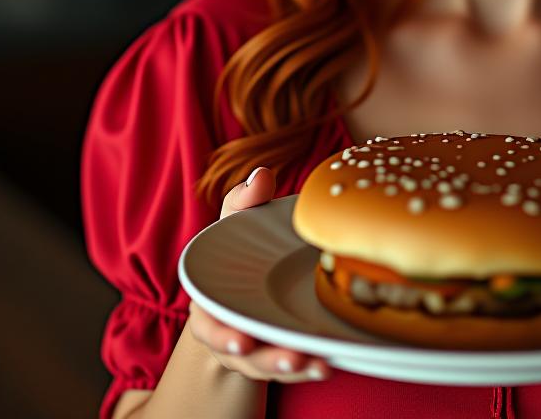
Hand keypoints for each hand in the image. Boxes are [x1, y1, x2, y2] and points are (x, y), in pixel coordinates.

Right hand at [187, 166, 331, 382]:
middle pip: (243, 354)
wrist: (252, 279)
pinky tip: (330, 362)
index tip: (241, 341)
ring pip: (271, 364)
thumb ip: (244, 202)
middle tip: (289, 358)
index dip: (223, 336)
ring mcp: (258, 346)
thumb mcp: (237, 223)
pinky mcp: (283, 350)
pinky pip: (294, 364)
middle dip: (265, 358)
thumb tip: (261, 175)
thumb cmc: (240, 248)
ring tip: (319, 364)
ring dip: (293, 366)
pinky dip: (310, 365)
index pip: (209, 323)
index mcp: (211, 302)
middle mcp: (231, 332)